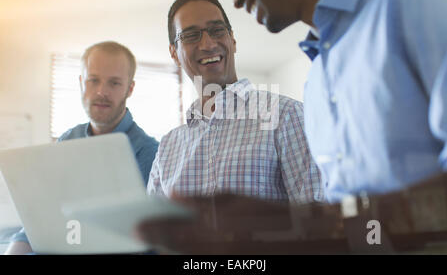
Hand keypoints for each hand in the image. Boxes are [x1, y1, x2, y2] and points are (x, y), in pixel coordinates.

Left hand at [134, 193, 296, 253]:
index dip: (152, 229)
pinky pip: (201, 264)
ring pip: (186, 259)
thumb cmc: (266, 212)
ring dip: (170, 250)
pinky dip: (189, 258)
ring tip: (160, 244)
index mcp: (217, 224)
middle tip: (140, 233)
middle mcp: (216, 246)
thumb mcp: (234, 198)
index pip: (174, 229)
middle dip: (156, 241)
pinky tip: (181, 251)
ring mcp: (223, 259)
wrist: (297, 236)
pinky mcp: (229, 264)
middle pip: (175, 247)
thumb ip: (200, 199)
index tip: (135, 228)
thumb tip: (172, 196)